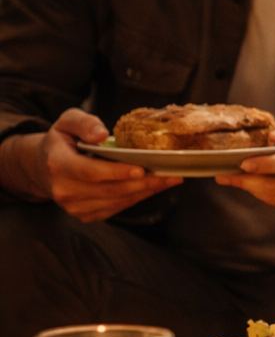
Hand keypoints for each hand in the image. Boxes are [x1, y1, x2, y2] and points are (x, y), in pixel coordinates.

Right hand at [0, 108, 181, 221]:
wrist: (43, 166)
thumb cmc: (62, 141)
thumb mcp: (67, 121)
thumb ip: (85, 123)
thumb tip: (102, 133)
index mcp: (58, 164)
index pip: (91, 172)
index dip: (117, 172)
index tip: (142, 168)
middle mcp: (64, 190)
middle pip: (109, 190)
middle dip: (143, 183)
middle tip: (170, 174)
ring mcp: (73, 206)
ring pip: (116, 202)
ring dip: (145, 192)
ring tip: (169, 180)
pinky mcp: (85, 215)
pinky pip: (116, 209)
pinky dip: (137, 198)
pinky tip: (152, 187)